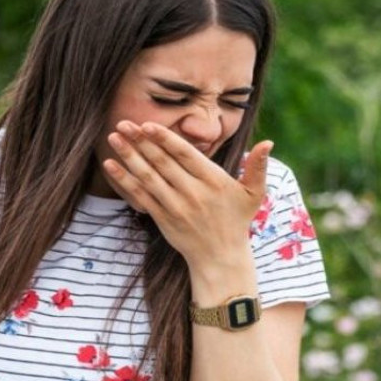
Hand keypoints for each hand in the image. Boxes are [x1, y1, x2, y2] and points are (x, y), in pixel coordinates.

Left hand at [103, 121, 271, 262]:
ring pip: (148, 177)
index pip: (185, 154)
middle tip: (123, 122)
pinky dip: (125, 181)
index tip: (148, 124)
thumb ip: (258, 167)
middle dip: (141, 141)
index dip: (165, 138)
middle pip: (162, 162)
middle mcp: (193, 193)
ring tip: (113, 138)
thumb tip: (269, 143)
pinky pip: (140, 196)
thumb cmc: (237, 220)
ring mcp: (176, 206)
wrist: (220, 257)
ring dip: (128, 156)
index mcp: (214, 181)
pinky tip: (111, 166)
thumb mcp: (253, 194)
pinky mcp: (162, 218)